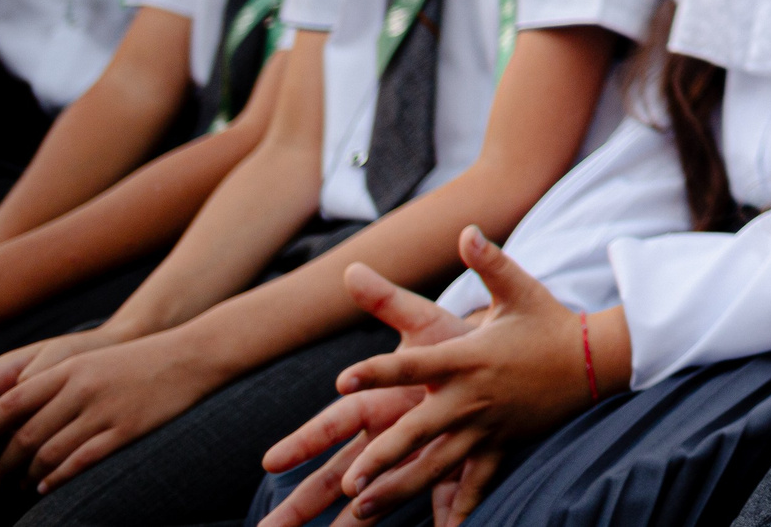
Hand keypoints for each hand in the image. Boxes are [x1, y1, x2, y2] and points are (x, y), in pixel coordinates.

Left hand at [0, 327, 223, 494]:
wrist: (194, 354)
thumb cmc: (141, 360)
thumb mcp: (93, 361)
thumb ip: (57, 383)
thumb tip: (18, 416)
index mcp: (71, 369)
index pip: (11, 404)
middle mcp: (83, 389)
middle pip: (25, 435)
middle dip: (2, 464)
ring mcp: (105, 411)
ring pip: (49, 454)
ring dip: (26, 476)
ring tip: (19, 486)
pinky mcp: (127, 430)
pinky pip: (81, 461)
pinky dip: (57, 479)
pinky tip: (48, 487)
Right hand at [257, 265, 481, 526]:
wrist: (499, 360)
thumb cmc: (454, 341)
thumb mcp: (424, 320)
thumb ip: (389, 301)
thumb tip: (353, 270)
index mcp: (378, 400)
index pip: (335, 422)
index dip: (305, 440)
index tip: (271, 460)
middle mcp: (388, 434)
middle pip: (339, 473)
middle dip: (303, 502)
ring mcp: (415, 456)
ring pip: (374, 497)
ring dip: (350, 525)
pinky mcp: (448, 471)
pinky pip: (437, 501)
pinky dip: (438, 520)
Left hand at [303, 229, 601, 522]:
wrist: (597, 358)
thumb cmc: (550, 321)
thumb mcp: (520, 287)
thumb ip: (488, 261)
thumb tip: (467, 229)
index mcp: (469, 357)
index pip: (415, 365)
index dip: (378, 370)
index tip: (342, 380)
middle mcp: (473, 396)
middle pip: (417, 430)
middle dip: (381, 458)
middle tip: (346, 483)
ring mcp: (488, 426)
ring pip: (437, 464)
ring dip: (399, 488)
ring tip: (364, 509)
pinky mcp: (502, 444)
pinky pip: (476, 483)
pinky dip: (459, 510)